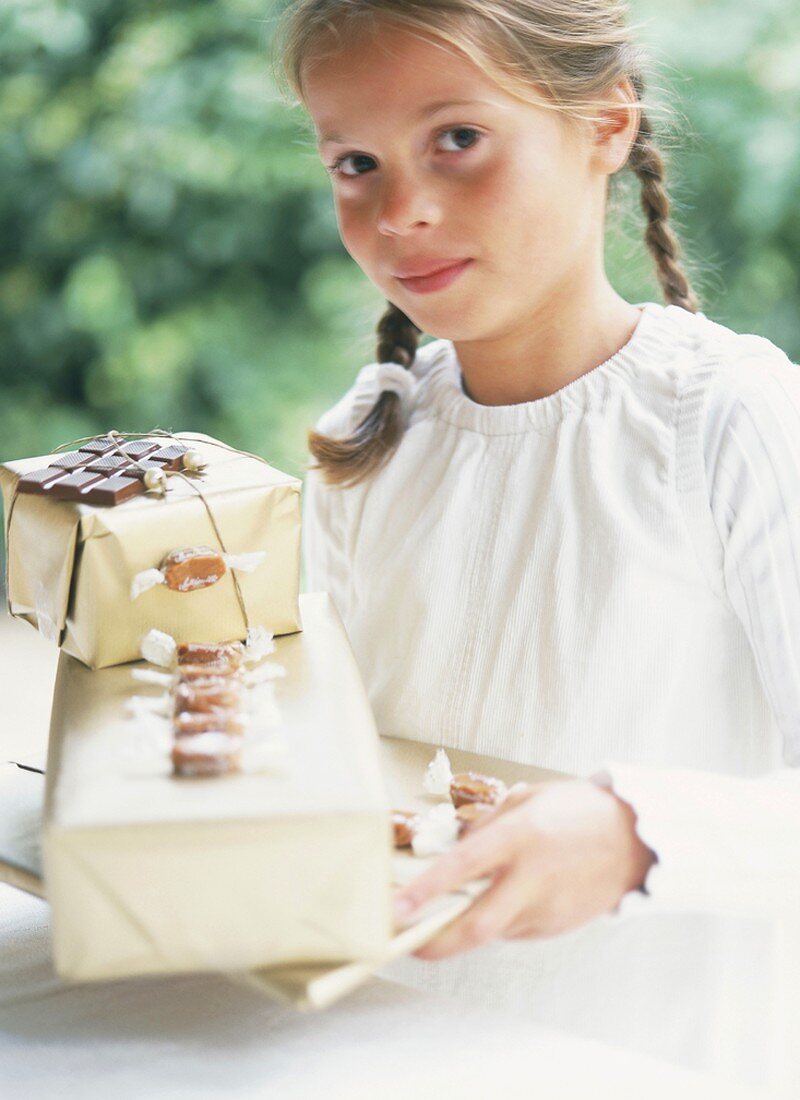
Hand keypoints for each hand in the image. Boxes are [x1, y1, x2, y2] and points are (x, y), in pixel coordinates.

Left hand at [393, 779, 657, 959]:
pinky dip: (498, 920)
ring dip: (465, 926)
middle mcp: (531, 878)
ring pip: (491, 930)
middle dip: (433, 943)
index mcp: (520, 837)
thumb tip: (455, 851)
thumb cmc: (579, 812)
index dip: (424, 891)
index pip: (461, 868)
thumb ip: (488, 825)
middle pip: (474, 927)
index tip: (394, 909)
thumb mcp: (527, 799)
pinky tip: (504, 899)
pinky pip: (514, 930)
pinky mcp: (556, 928)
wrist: (636, 840)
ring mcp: (546, 909)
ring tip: (453, 906)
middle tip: (403, 942)